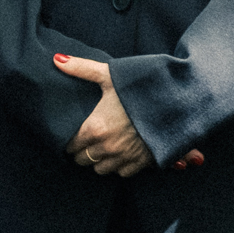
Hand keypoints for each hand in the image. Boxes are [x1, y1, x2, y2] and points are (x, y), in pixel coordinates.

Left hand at [54, 54, 201, 177]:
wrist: (176, 101)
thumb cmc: (140, 86)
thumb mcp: (110, 75)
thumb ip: (82, 69)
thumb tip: (57, 59)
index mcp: (95, 128)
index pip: (71, 146)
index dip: (70, 142)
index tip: (72, 137)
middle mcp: (107, 147)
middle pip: (83, 160)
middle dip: (83, 152)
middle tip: (86, 142)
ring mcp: (124, 157)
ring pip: (101, 170)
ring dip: (100, 160)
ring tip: (102, 148)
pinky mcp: (141, 163)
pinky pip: (122, 173)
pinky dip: (119, 166)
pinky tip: (121, 153)